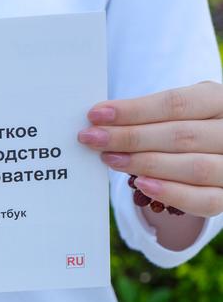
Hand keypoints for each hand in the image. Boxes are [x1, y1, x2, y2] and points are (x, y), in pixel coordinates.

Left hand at [78, 81, 222, 218]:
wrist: (213, 153)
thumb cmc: (186, 126)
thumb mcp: (176, 111)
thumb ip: (146, 115)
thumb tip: (98, 121)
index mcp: (219, 100)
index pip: (176, 104)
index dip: (133, 110)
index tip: (95, 114)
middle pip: (181, 136)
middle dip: (130, 138)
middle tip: (92, 138)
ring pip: (194, 167)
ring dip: (145, 164)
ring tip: (108, 159)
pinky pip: (205, 201)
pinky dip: (171, 193)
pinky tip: (140, 184)